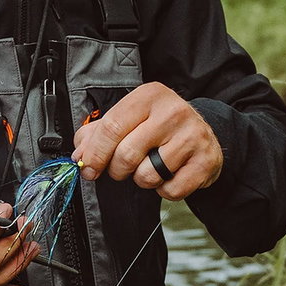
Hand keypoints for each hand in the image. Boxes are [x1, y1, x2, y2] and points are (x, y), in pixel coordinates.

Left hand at [71, 81, 222, 199]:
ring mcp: (192, 136)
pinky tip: (168, 174)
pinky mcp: (206, 161)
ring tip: (149, 166)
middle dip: (116, 169)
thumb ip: (98, 133)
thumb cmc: (157, 124)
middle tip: (120, 168)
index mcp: (148, 95)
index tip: (87, 168)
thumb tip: (80, 156)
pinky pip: (171, 190)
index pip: (112, 127)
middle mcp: (172, 112)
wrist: (204, 131)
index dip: (95, 152)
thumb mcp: (128, 118)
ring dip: (141, 179)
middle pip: (127, 153)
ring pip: (148, 175)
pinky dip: (163, 190)